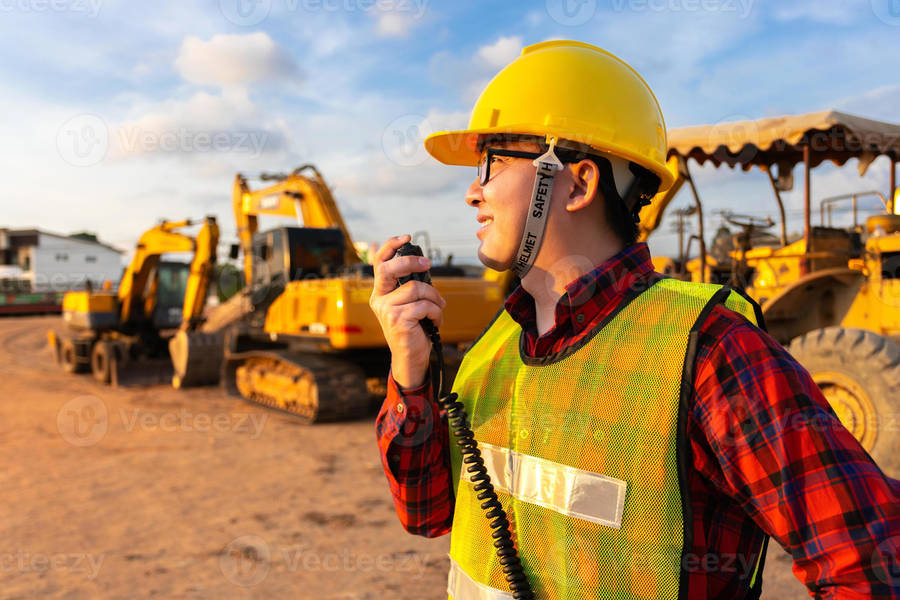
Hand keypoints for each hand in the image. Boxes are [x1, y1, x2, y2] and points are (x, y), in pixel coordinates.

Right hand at [369, 234, 445, 388]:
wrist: (412, 357)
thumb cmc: (414, 329)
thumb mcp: (410, 304)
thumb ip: (411, 286)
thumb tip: (422, 264)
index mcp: (380, 292)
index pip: (379, 263)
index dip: (390, 246)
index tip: (406, 236)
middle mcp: (379, 299)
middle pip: (389, 269)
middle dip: (410, 261)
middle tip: (428, 264)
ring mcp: (386, 310)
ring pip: (416, 288)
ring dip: (434, 298)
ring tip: (438, 309)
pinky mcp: (397, 320)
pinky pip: (424, 306)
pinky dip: (436, 312)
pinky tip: (436, 321)